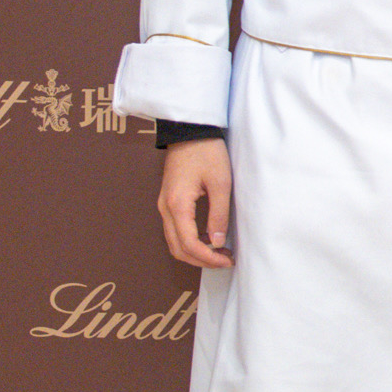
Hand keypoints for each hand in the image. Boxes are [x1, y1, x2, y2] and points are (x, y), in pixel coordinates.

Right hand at [158, 137, 234, 270]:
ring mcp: (164, 205)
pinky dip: (190, 241)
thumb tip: (217, 242)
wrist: (189, 131)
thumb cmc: (206, 152)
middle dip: (201, 260)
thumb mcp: (220, 183)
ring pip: (174, 241)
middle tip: (225, 261)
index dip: (208, 258)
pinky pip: (175, 230)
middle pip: (177, 248)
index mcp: (177, 205)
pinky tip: (209, 239)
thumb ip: (219, 214)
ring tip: (220, 252)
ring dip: (195, 252)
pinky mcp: (168, 201)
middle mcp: (165, 208)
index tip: (227, 260)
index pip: (189, 244)